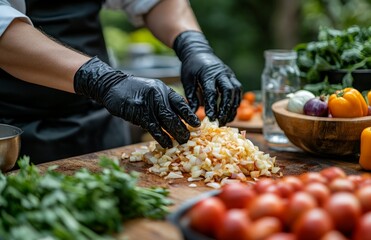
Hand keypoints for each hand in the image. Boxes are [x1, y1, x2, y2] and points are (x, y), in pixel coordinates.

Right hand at [74, 57, 199, 147]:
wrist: (112, 86)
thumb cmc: (133, 91)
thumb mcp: (152, 90)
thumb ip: (163, 102)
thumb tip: (177, 118)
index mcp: (163, 89)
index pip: (180, 103)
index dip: (189, 115)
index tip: (197, 124)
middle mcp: (158, 95)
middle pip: (175, 115)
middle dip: (184, 128)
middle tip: (189, 138)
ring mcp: (148, 104)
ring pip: (166, 122)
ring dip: (175, 134)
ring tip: (181, 142)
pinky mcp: (139, 113)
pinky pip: (154, 128)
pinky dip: (162, 137)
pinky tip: (167, 144)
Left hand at [173, 31, 241, 125]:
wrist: (198, 51)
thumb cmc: (191, 67)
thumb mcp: (187, 81)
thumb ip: (191, 97)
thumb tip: (193, 113)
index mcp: (207, 74)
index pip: (212, 91)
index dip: (212, 105)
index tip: (211, 117)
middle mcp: (221, 73)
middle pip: (228, 91)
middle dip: (225, 108)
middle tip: (220, 121)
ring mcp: (229, 74)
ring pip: (236, 92)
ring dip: (232, 107)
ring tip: (226, 120)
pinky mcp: (232, 77)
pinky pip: (238, 91)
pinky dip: (235, 103)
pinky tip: (230, 113)